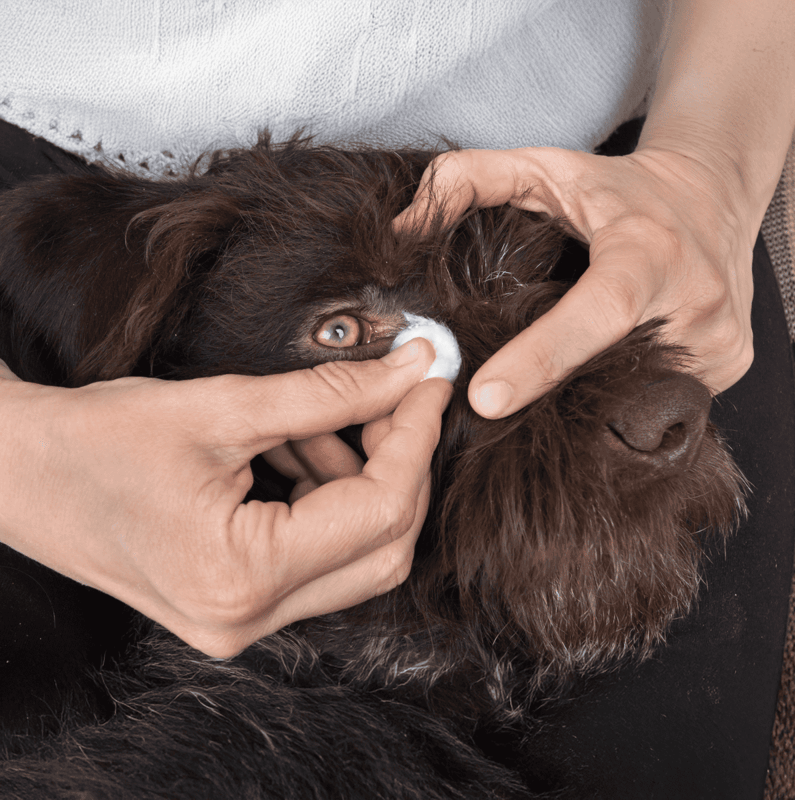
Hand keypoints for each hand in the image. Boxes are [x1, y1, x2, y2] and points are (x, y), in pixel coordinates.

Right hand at [0, 339, 450, 656]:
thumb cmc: (97, 439)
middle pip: (382, 546)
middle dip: (399, 465)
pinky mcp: (237, 604)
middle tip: (394, 398)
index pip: (380, 510)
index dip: (416, 439)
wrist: (20, 474)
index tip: (430, 383)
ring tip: (324, 421)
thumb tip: (410, 371)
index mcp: (243, 575)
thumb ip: (330, 392)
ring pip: (357, 555)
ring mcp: (242, 621)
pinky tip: (300, 449)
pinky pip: (318, 557)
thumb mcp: (222, 406)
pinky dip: (328, 500)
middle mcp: (248, 619)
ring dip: (360, 480)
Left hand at [394, 145, 755, 417]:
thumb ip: (467, 183)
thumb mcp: (544, 168)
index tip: (487, 397)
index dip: (543, 357)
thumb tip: (403, 232)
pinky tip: (602, 377)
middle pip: (609, 370)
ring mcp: (718, 340)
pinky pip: (662, 399)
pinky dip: (620, 397)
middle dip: (550, 392)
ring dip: (584, 398)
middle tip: (499, 396)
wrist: (711, 197)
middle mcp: (696, 298)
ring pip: (633, 396)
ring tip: (551, 381)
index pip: (599, 312)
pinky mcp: (728, 365)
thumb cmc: (619, 191)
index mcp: (650, 249)